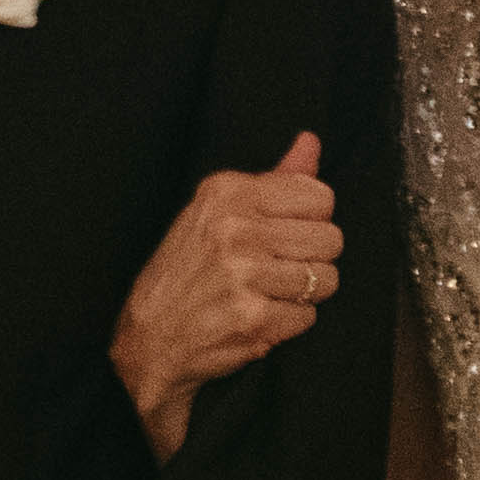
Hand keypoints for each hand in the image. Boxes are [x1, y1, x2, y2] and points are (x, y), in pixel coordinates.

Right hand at [113, 134, 340, 460]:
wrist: (149, 339)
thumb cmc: (186, 272)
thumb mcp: (217, 212)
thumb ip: (273, 180)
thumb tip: (310, 141)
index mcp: (227, 192)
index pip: (319, 195)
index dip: (310, 220)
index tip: (284, 234)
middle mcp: (234, 228)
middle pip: (330, 238)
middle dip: (312, 259)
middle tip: (278, 269)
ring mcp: (244, 274)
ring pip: (325, 279)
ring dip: (302, 293)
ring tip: (268, 293)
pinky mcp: (253, 317)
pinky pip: (308, 316)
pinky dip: (289, 323)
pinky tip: (259, 316)